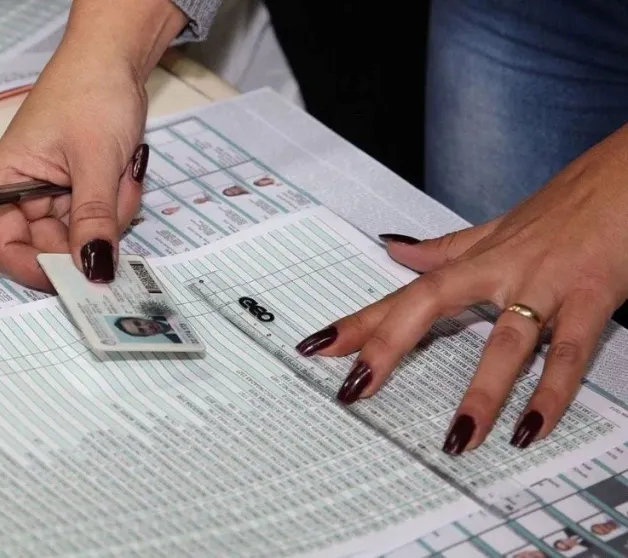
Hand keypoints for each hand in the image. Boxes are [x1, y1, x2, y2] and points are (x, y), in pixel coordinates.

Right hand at [0, 47, 148, 290]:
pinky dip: (117, 202)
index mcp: (3, 182)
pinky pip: (98, 218)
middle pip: (52, 247)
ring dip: (111, 212)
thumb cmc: (89, 91)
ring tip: (121, 171)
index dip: (41, 270)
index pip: (7, 249)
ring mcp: (51, 193)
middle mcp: (21, 193)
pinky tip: (124, 171)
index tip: (81, 277)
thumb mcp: (95, 161)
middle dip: (91, 230)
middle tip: (116, 197)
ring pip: (82, 235)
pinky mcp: (77, 189)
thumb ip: (93, 220)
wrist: (115, 58)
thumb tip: (93, 269)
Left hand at [296, 123, 627, 454]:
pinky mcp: (591, 297)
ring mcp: (544, 285)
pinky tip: (530, 430)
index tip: (316, 346)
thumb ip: (445, 248)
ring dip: (480, 392)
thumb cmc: (566, 206)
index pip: (405, 295)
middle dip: (388, 345)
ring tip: (455, 440)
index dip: (360, 321)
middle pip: (430, 306)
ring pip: (504, 341)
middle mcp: (500, 271)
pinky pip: (568, 353)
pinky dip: (552, 393)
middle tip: (354, 390)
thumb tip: (393, 249)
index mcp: (475, 261)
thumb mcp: (498, 229)